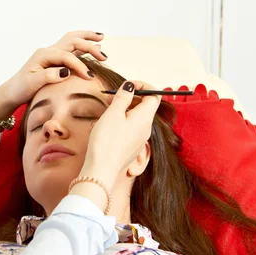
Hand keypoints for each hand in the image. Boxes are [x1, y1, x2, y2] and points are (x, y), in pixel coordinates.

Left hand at [0, 31, 106, 119]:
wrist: (12, 92)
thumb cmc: (21, 89)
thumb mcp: (32, 84)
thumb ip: (48, 76)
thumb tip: (65, 72)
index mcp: (44, 54)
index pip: (67, 56)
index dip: (80, 65)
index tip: (89, 77)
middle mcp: (48, 51)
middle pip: (72, 41)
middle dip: (89, 46)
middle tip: (104, 57)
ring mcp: (51, 54)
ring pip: (72, 41)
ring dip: (87, 38)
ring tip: (101, 37)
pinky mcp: (54, 60)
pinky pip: (71, 49)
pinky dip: (83, 47)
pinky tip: (92, 46)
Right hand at [71, 81, 160, 210]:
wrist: (101, 169)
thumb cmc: (106, 142)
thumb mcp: (113, 113)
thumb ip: (123, 97)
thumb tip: (130, 86)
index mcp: (145, 118)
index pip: (154, 95)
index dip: (143, 86)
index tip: (128, 85)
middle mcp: (146, 128)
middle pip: (145, 105)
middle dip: (130, 97)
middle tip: (112, 98)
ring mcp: (140, 139)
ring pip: (136, 117)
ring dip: (124, 109)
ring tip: (107, 111)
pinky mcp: (132, 147)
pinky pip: (131, 128)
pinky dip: (122, 121)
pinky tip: (108, 125)